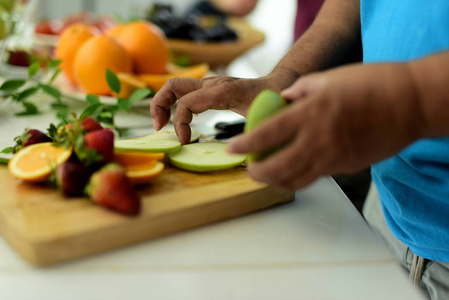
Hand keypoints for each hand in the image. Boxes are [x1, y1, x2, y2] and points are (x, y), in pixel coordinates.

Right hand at [150, 67, 299, 144]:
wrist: (278, 85)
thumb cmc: (273, 101)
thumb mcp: (264, 117)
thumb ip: (253, 130)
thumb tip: (241, 151)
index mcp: (222, 91)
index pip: (186, 103)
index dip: (180, 125)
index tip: (187, 143)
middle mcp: (212, 84)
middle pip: (173, 85)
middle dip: (159, 105)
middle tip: (158, 128)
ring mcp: (210, 84)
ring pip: (175, 86)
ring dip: (163, 104)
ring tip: (161, 125)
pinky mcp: (210, 89)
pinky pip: (185, 93)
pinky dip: (175, 105)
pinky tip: (179, 122)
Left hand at [227, 63, 424, 189]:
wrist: (409, 103)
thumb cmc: (372, 84)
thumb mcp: (329, 78)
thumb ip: (300, 91)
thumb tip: (283, 101)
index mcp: (311, 113)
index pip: (267, 134)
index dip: (245, 145)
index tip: (232, 149)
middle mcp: (318, 139)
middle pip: (277, 168)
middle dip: (256, 173)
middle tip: (248, 169)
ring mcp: (333, 157)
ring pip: (295, 180)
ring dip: (274, 181)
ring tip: (265, 175)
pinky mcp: (346, 167)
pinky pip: (315, 178)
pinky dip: (298, 179)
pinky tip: (291, 172)